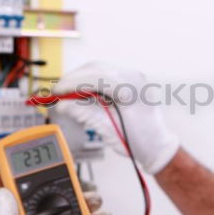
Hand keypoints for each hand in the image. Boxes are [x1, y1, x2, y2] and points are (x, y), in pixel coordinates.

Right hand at [52, 61, 179, 173]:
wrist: (156, 146)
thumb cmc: (138, 141)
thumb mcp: (107, 129)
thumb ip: (84, 113)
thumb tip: (63, 105)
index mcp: (132, 88)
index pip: (96, 76)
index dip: (72, 83)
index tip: (57, 92)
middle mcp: (133, 77)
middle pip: (95, 69)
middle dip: (74, 79)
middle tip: (57, 94)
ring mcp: (133, 77)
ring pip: (99, 69)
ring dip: (80, 79)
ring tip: (67, 94)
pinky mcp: (129, 81)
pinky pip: (105, 75)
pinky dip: (90, 82)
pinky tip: (82, 93)